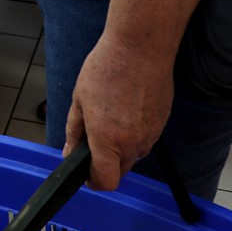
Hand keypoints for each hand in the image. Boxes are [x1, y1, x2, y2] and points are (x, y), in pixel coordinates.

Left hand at [63, 34, 174, 191]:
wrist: (141, 48)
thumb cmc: (106, 69)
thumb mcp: (79, 100)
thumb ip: (74, 132)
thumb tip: (69, 153)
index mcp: (107, 138)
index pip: (106, 181)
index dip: (93, 182)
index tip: (85, 174)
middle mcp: (133, 142)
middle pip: (119, 170)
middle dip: (104, 163)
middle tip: (92, 139)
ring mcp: (151, 135)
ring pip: (133, 155)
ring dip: (120, 147)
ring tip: (110, 117)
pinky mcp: (162, 124)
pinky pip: (145, 140)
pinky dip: (134, 134)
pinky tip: (125, 111)